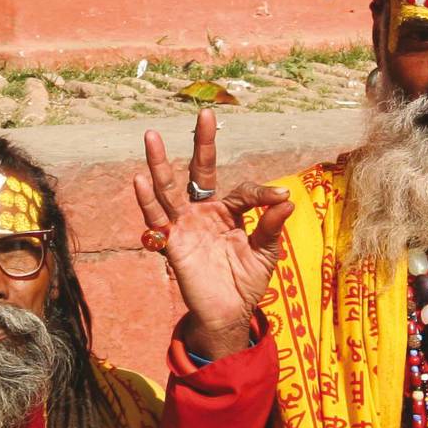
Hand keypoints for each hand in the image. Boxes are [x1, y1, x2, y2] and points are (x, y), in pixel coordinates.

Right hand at [135, 109, 293, 360]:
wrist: (229, 313)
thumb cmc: (246, 281)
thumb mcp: (266, 252)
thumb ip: (272, 226)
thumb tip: (287, 199)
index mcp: (230, 211)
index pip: (244, 191)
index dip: (262, 193)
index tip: (280, 198)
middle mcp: (205, 212)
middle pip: (200, 171)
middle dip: (202, 143)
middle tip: (206, 113)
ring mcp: (186, 225)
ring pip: (170, 189)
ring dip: (160, 163)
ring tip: (152, 136)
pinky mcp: (172, 243)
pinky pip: (157, 220)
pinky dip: (147, 201)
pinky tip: (140, 179)